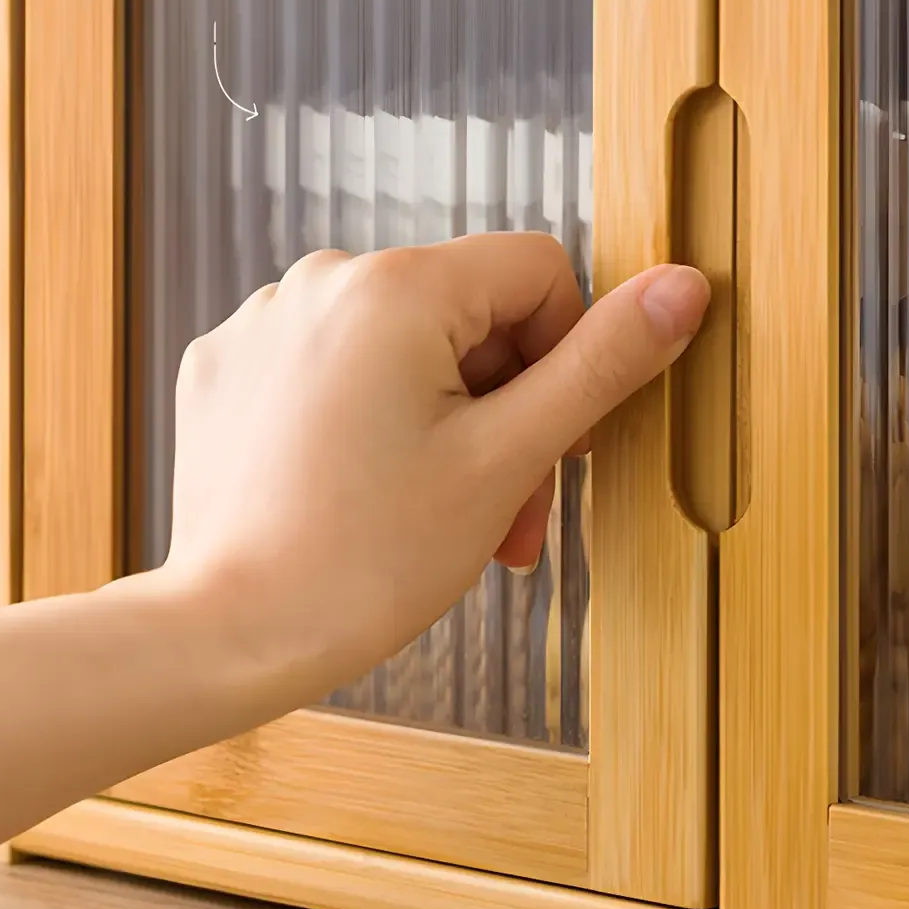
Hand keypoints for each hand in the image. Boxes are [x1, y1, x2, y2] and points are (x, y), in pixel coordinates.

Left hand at [165, 233, 710, 708]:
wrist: (227, 638)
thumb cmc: (365, 560)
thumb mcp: (508, 457)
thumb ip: (601, 364)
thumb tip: (682, 286)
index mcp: (395, 285)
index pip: (539, 270)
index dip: (570, 353)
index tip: (557, 440)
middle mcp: (322, 280)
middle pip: (472, 315)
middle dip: (509, 408)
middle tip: (513, 506)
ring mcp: (266, 321)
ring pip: (406, 345)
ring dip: (448, 421)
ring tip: (446, 516)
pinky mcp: (232, 365)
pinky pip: (337, 365)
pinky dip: (372, 417)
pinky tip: (366, 491)